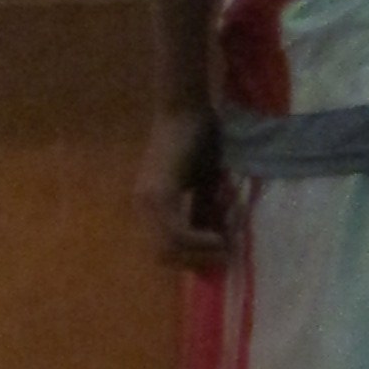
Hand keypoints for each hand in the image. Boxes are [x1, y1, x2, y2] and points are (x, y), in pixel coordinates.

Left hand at [136, 107, 235, 269]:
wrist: (186, 106)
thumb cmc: (196, 138)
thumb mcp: (202, 183)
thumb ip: (203, 211)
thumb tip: (217, 239)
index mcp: (151, 205)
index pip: (164, 250)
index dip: (191, 259)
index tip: (219, 260)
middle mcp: (143, 207)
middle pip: (164, 256)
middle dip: (196, 261)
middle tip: (224, 258)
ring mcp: (149, 201)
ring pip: (168, 248)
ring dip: (199, 254)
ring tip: (225, 249)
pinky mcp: (160, 193)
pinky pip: (176, 233)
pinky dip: (198, 241)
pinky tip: (218, 238)